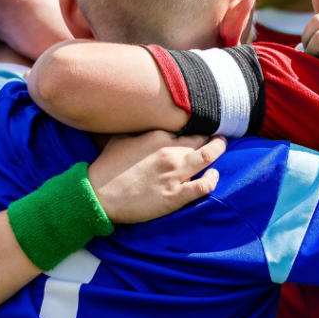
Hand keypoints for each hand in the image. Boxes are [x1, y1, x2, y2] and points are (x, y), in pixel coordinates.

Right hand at [88, 130, 225, 223]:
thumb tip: (142, 121)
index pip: (186, 127)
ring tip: (221, 147)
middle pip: (201, 139)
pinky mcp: (175, 195)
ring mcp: (174, 174)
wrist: (97, 195)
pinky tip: (213, 175)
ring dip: (218, 150)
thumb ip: (137, 129)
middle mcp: (170, 151)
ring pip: (208, 156)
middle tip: (217, 136)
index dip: (195, 128)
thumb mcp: (119, 138)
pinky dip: (213, 179)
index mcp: (157, 135)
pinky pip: (204, 185)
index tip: (199, 128)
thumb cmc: (106, 167)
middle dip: (210, 137)